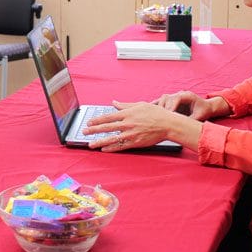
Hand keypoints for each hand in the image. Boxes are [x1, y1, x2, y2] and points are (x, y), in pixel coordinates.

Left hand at [83, 101, 200, 151]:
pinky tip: (104, 149)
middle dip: (94, 130)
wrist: (167, 124)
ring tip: (91, 144)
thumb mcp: (139, 105)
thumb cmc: (155, 113)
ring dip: (99, 141)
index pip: (108, 117)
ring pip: (111, 138)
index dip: (97, 120)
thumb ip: (124, 105)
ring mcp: (131, 134)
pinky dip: (111, 148)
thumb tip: (114, 102)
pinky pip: (121, 146)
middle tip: (84, 132)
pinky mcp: (135, 142)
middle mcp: (127, 124)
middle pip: (106, 127)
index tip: (89, 122)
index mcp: (127, 113)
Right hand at [152, 91, 227, 120]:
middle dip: (163, 108)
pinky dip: (156, 106)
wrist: (206, 107)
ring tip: (155, 117)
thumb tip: (180, 127)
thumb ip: (189, 120)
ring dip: (158, 107)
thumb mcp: (198, 117)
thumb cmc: (203, 111)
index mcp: (188, 95)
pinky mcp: (171, 101)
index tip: (168, 114)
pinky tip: (150, 112)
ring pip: (163, 99)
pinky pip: (161, 102)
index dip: (171, 106)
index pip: (176, 98)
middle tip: (160, 119)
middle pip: (167, 98)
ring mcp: (174, 96)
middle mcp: (180, 94)